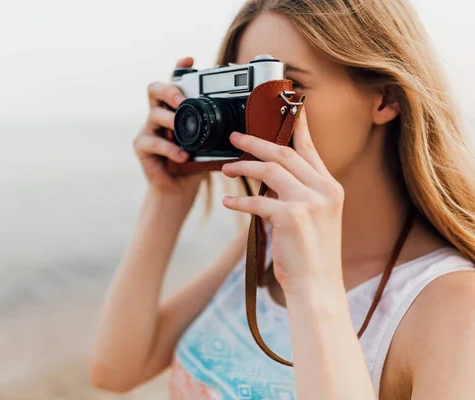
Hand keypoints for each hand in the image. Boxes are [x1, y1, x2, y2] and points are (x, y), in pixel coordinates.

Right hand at [134, 56, 205, 203]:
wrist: (179, 189)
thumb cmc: (195, 163)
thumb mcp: (210, 143)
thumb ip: (219, 130)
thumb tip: (247, 122)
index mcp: (175, 108)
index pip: (175, 81)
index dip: (180, 67)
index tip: (191, 59)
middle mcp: (160, 113)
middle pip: (155, 89)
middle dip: (168, 90)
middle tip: (180, 100)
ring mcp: (149, 129)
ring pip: (154, 114)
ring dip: (170, 121)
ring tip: (182, 133)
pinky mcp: (142, 146)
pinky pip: (154, 142)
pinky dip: (170, 149)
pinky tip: (183, 156)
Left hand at [220, 108, 344, 294]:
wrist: (317, 287)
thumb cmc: (311, 255)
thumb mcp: (315, 218)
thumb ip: (299, 193)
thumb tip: (270, 176)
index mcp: (330, 188)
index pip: (310, 149)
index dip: (296, 126)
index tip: (286, 107)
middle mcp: (324, 190)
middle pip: (284, 153)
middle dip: (256, 142)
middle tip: (235, 137)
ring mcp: (310, 203)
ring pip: (269, 170)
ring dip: (243, 167)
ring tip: (226, 169)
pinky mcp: (291, 217)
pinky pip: (257, 201)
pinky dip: (239, 202)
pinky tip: (228, 204)